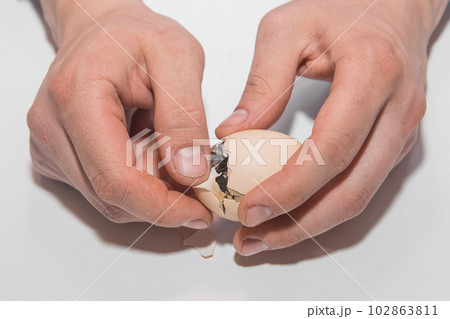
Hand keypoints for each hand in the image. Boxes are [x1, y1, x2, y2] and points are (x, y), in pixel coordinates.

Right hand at [27, 0, 211, 227]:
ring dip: (149, 190)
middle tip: (197, 181)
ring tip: (171, 153)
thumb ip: (185, 115)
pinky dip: (135, 182)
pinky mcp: (56, 155)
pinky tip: (149, 152)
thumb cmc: (135, 35)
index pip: (116, 179)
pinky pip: (101, 189)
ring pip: (108, 199)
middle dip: (161, 200)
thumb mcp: (177, 57)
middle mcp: (52, 126)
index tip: (197, 210)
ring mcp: (49, 144)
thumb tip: (190, 171)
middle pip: (111, 197)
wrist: (102, 29)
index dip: (161, 206)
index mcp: (77, 96)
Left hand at [216, 0, 447, 254]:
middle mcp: (396, 111)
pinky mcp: (395, 143)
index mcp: (372, 75)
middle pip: (349, 190)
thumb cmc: (344, 8)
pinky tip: (293, 215)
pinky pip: (361, 188)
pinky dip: (324, 210)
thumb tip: (234, 133)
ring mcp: (402, 131)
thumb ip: (261, 82)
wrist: (395, 5)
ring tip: (266, 237)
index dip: (289, 188)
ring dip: (310, 227)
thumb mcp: (288, 28)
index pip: (331, 149)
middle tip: (252, 238)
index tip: (250, 209)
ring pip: (359, 199)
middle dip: (297, 225)